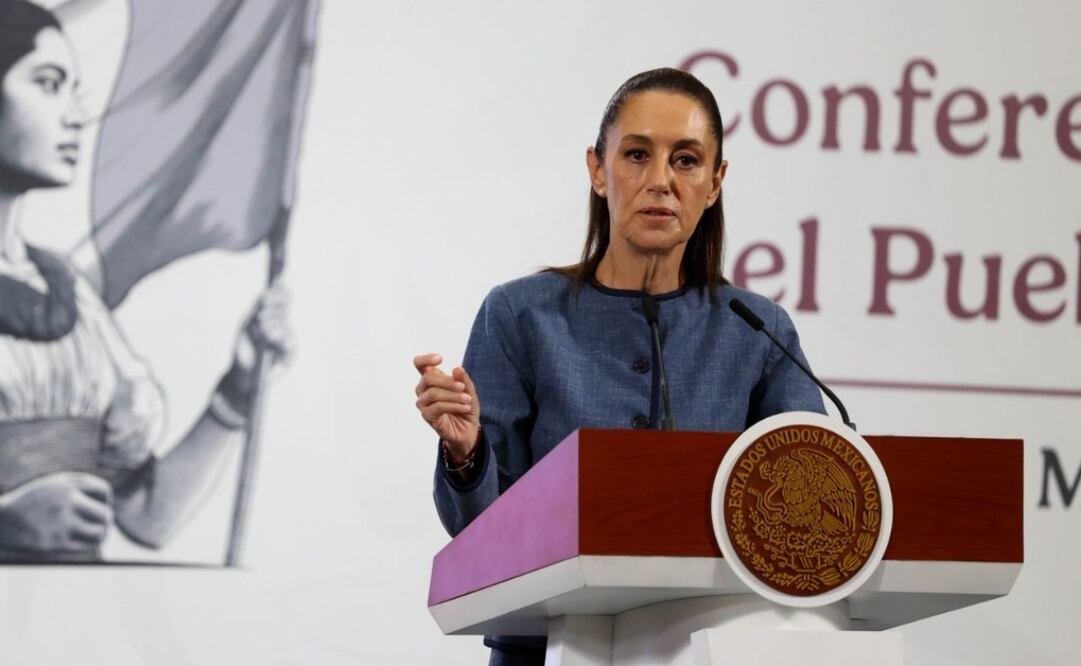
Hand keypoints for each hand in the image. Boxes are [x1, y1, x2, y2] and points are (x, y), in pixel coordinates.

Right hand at [0, 472, 113, 551]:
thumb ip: (81, 485)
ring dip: (101, 534)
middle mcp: (67, 501)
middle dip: (105, 519)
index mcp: (67, 484)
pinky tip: (83, 541)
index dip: (105, 500)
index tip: (97, 505)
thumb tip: (110, 501)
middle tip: (101, 523)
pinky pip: (86, 546)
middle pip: (105, 514)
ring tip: (96, 533)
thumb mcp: (55, 484)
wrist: (1, 521)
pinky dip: (88, 544)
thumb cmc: (33, 502)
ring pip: (99, 532)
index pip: (104, 491)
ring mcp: (62, 523)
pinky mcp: (56, 543)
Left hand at [218, 285, 295, 417]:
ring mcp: (289, 338)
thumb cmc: (244, 348)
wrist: (242, 373)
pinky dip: (278, 339)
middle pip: (284, 306)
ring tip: (259, 338)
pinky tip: (271, 344)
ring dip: (268, 327)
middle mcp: (284, 324)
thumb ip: (258, 308)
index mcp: (274, 314)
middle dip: (268, 311)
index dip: (278, 292)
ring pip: (283, 322)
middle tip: (257, 324)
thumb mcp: (247, 323)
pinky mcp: (292, 353)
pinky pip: (289, 340)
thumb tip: (266, 294)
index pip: (284, 296)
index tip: (267, 293)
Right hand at [413, 353, 479, 459]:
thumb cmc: (465, 406)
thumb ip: (464, 380)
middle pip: (427, 378)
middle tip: (463, 387)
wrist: (468, 429)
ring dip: (453, 395)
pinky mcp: (427, 416)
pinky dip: (454, 405)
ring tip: (468, 400)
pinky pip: (438, 407)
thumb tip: (457, 369)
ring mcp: (424, 404)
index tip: (440, 359)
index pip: (420, 365)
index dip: (426, 359)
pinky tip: (465, 407)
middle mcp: (424, 390)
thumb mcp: (469, 391)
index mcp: (432, 380)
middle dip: (447, 381)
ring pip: (433, 393)